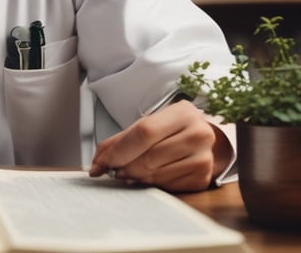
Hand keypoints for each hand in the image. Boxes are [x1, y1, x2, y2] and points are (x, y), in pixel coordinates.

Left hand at [88, 100, 230, 191]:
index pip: (144, 132)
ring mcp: (204, 158)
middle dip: (124, 166)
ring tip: (128, 172)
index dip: (118, 150)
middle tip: (112, 170)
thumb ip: (121, 140)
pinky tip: (147, 176)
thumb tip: (97, 163)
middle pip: (149, 156)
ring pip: (156, 174)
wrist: (200, 139)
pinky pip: (166, 187)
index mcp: (183, 113)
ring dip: (135, 177)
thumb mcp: (148, 124)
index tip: (100, 162)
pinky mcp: (202, 178)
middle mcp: (199, 134)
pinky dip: (150, 184)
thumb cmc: (169, 130)